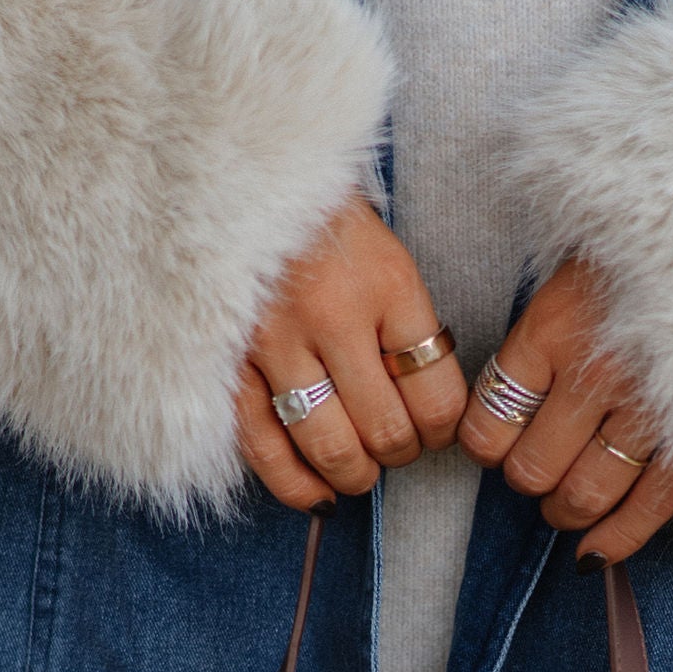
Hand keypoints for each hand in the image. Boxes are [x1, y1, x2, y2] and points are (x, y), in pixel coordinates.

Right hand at [237, 195, 468, 507]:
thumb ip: (405, 325)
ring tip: (361, 471)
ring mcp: (275, 342)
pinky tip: (316, 495)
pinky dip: (296, 484)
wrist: (233, 176)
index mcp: (386, 284)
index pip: (436, 392)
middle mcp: (333, 315)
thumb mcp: (384, 255)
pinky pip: (264, 446)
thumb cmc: (319, 220)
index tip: (436, 430)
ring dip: (354, 473)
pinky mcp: (228, 361)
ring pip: (330, 446)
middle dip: (401, 453)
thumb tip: (426, 405)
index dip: (443, 429)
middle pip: (387, 428)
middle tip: (398, 449)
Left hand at [455, 259, 672, 563]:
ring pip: (583, 494)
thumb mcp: (577, 275)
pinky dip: (612, 541)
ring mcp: (650, 410)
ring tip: (565, 502)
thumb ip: (542, 339)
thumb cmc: (647, 259)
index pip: (489, 421)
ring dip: (565, 509)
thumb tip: (507, 407)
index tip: (496, 443)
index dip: (486, 445)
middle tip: (536, 471)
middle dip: (528, 479)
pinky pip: (645, 511)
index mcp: (555, 328)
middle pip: (532, 467)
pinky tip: (593, 552)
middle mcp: (597, 373)